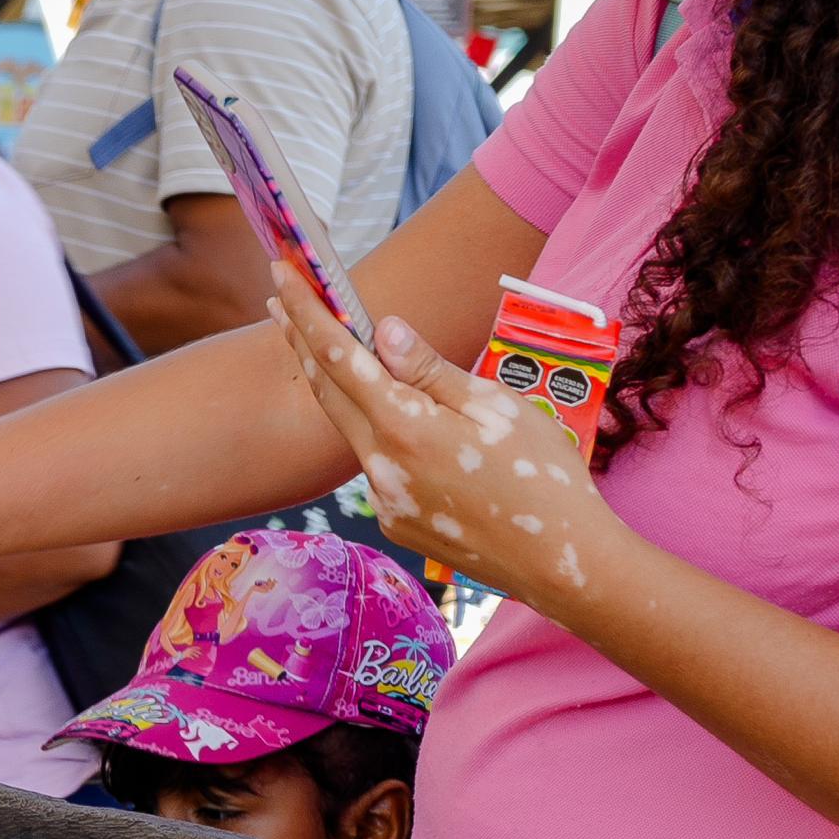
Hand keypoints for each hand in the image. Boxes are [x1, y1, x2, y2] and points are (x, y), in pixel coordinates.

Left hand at [267, 286, 608, 606]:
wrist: (560, 562)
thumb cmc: (543, 477)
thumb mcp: (497, 407)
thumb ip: (432, 371)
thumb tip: (387, 331)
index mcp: (405, 429)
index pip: (338, 357)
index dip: (306, 313)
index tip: (280, 275)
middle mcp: (380, 468)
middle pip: (327, 392)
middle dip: (300, 342)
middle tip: (278, 300)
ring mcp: (383, 500)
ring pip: (353, 430)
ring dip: (339, 389)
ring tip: (331, 349)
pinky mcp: (396, 522)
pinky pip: (378, 467)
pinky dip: (380, 435)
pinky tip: (406, 427)